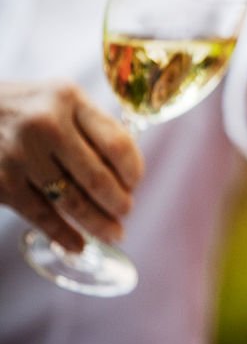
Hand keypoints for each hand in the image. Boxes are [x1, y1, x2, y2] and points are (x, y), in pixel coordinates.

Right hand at [0, 82, 142, 251]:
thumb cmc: (26, 106)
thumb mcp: (61, 99)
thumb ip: (93, 125)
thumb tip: (128, 171)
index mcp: (69, 100)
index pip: (117, 144)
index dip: (133, 171)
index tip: (135, 183)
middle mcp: (47, 126)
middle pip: (97, 177)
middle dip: (118, 202)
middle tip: (127, 211)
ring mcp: (21, 156)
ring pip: (72, 201)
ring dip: (98, 223)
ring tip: (114, 233)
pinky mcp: (1, 182)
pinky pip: (41, 215)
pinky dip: (63, 235)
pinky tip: (79, 244)